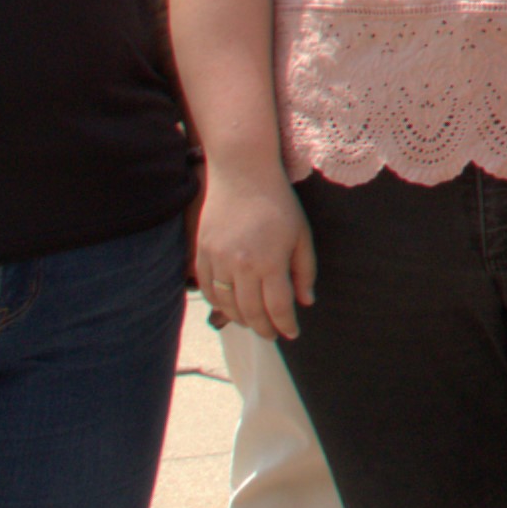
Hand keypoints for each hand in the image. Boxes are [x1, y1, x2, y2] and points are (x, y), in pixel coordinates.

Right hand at [192, 160, 313, 343]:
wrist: (242, 172)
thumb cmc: (278, 203)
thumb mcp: (301, 235)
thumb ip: (304, 271)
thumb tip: (305, 302)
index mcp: (270, 262)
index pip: (278, 308)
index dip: (286, 325)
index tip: (291, 333)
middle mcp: (241, 265)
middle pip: (251, 312)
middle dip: (264, 329)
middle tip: (272, 334)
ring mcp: (217, 259)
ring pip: (226, 305)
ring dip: (241, 319)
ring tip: (254, 322)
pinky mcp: (201, 252)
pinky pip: (206, 289)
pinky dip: (218, 303)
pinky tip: (230, 306)